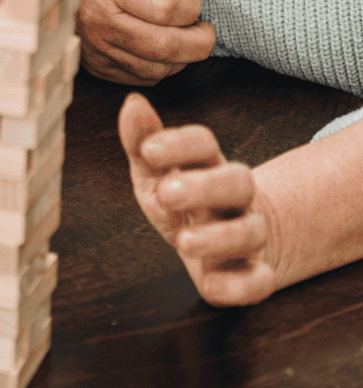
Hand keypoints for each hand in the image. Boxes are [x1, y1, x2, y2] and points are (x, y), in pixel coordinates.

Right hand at [77, 0, 216, 84]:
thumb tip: (195, 7)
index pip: (169, 7)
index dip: (194, 5)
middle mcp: (100, 18)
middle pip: (167, 45)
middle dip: (201, 42)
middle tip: (206, 31)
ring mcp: (96, 47)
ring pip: (158, 69)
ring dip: (183, 57)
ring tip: (184, 38)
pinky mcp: (97, 67)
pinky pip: (143, 78)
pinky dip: (162, 67)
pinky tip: (161, 49)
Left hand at [119, 93, 282, 304]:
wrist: (227, 244)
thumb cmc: (182, 200)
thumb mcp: (155, 170)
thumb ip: (141, 141)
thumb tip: (133, 103)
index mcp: (207, 165)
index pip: (204, 143)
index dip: (179, 143)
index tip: (148, 150)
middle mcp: (234, 197)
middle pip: (237, 182)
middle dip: (204, 186)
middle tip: (167, 193)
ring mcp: (248, 235)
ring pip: (250, 232)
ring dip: (219, 237)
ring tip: (182, 241)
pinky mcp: (253, 275)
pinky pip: (257, 282)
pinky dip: (238, 287)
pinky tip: (211, 283)